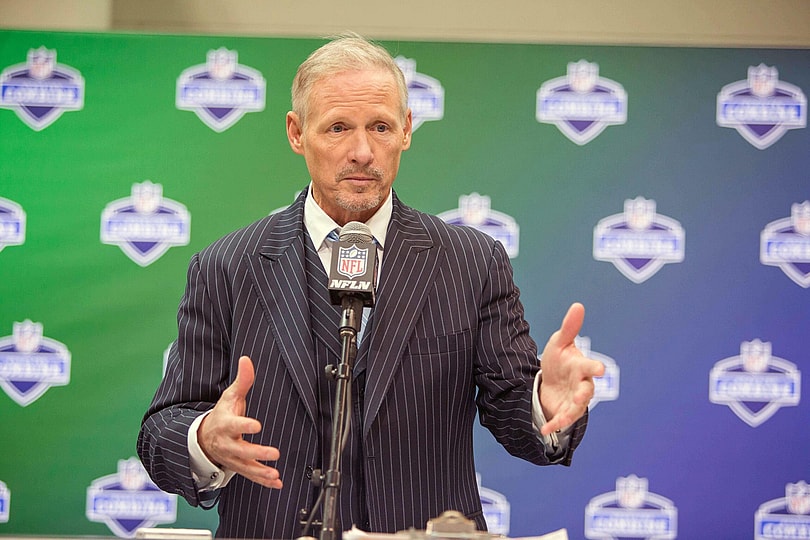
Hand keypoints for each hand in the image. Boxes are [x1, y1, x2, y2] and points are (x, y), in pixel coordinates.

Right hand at [198, 355, 283, 488]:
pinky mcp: (238, 466)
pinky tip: (276, 482)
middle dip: (257, 453)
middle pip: (241, 450)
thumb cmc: (222, 414)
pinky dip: (263, 481)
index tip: (256, 425)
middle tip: (274, 453)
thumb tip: (247, 359)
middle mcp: (228, 443)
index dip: (244, 425)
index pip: (234, 425)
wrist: (205, 437)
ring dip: (260, 471)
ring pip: (245, 467)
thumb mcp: (230, 396)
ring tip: (274, 473)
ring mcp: (232, 457)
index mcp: (226, 424)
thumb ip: (242, 380)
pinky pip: (250, 475)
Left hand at [538, 303, 605, 435]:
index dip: (596, 367)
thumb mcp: (560, 343)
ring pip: (577, 408)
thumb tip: (578, 306)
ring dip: (571, 413)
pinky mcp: (566, 412)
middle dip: (584, 394)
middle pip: (587, 390)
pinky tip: (545, 429)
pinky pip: (563, 420)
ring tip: (562, 418)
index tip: (600, 368)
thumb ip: (569, 328)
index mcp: (581, 366)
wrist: (551, 380)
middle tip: (581, 396)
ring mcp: (575, 400)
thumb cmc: (560, 360)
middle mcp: (582, 384)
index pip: (590, 366)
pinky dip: (555, 425)